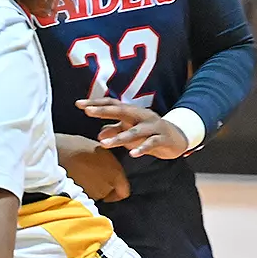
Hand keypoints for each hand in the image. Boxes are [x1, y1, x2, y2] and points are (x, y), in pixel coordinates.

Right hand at [60, 141, 131, 202]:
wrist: (53, 154)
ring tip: (79, 176)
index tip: (111, 189)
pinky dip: (81, 192)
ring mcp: (93, 194)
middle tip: (90, 175)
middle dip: (101, 187)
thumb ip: (108, 162)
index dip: (117, 191)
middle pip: (108, 193)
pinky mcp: (80, 199)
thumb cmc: (74, 147)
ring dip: (90, 189)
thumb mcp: (97, 148)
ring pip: (96, 196)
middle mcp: (106, 186)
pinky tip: (73, 181)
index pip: (124, 191)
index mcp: (115, 172)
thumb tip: (109, 166)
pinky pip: (85, 198)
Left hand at [77, 98, 192, 158]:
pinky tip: (132, 154)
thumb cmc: (149, 133)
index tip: (79, 104)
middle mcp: (141, 116)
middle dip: (104, 111)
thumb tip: (99, 135)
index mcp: (132, 112)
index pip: (112, 104)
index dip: (96, 103)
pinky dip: (142, 148)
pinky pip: (151, 143)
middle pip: (122, 111)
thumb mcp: (130, 132)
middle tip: (88, 111)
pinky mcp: (163, 139)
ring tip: (104, 145)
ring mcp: (153, 126)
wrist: (177, 138)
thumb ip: (115, 131)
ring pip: (135, 131)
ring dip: (119, 138)